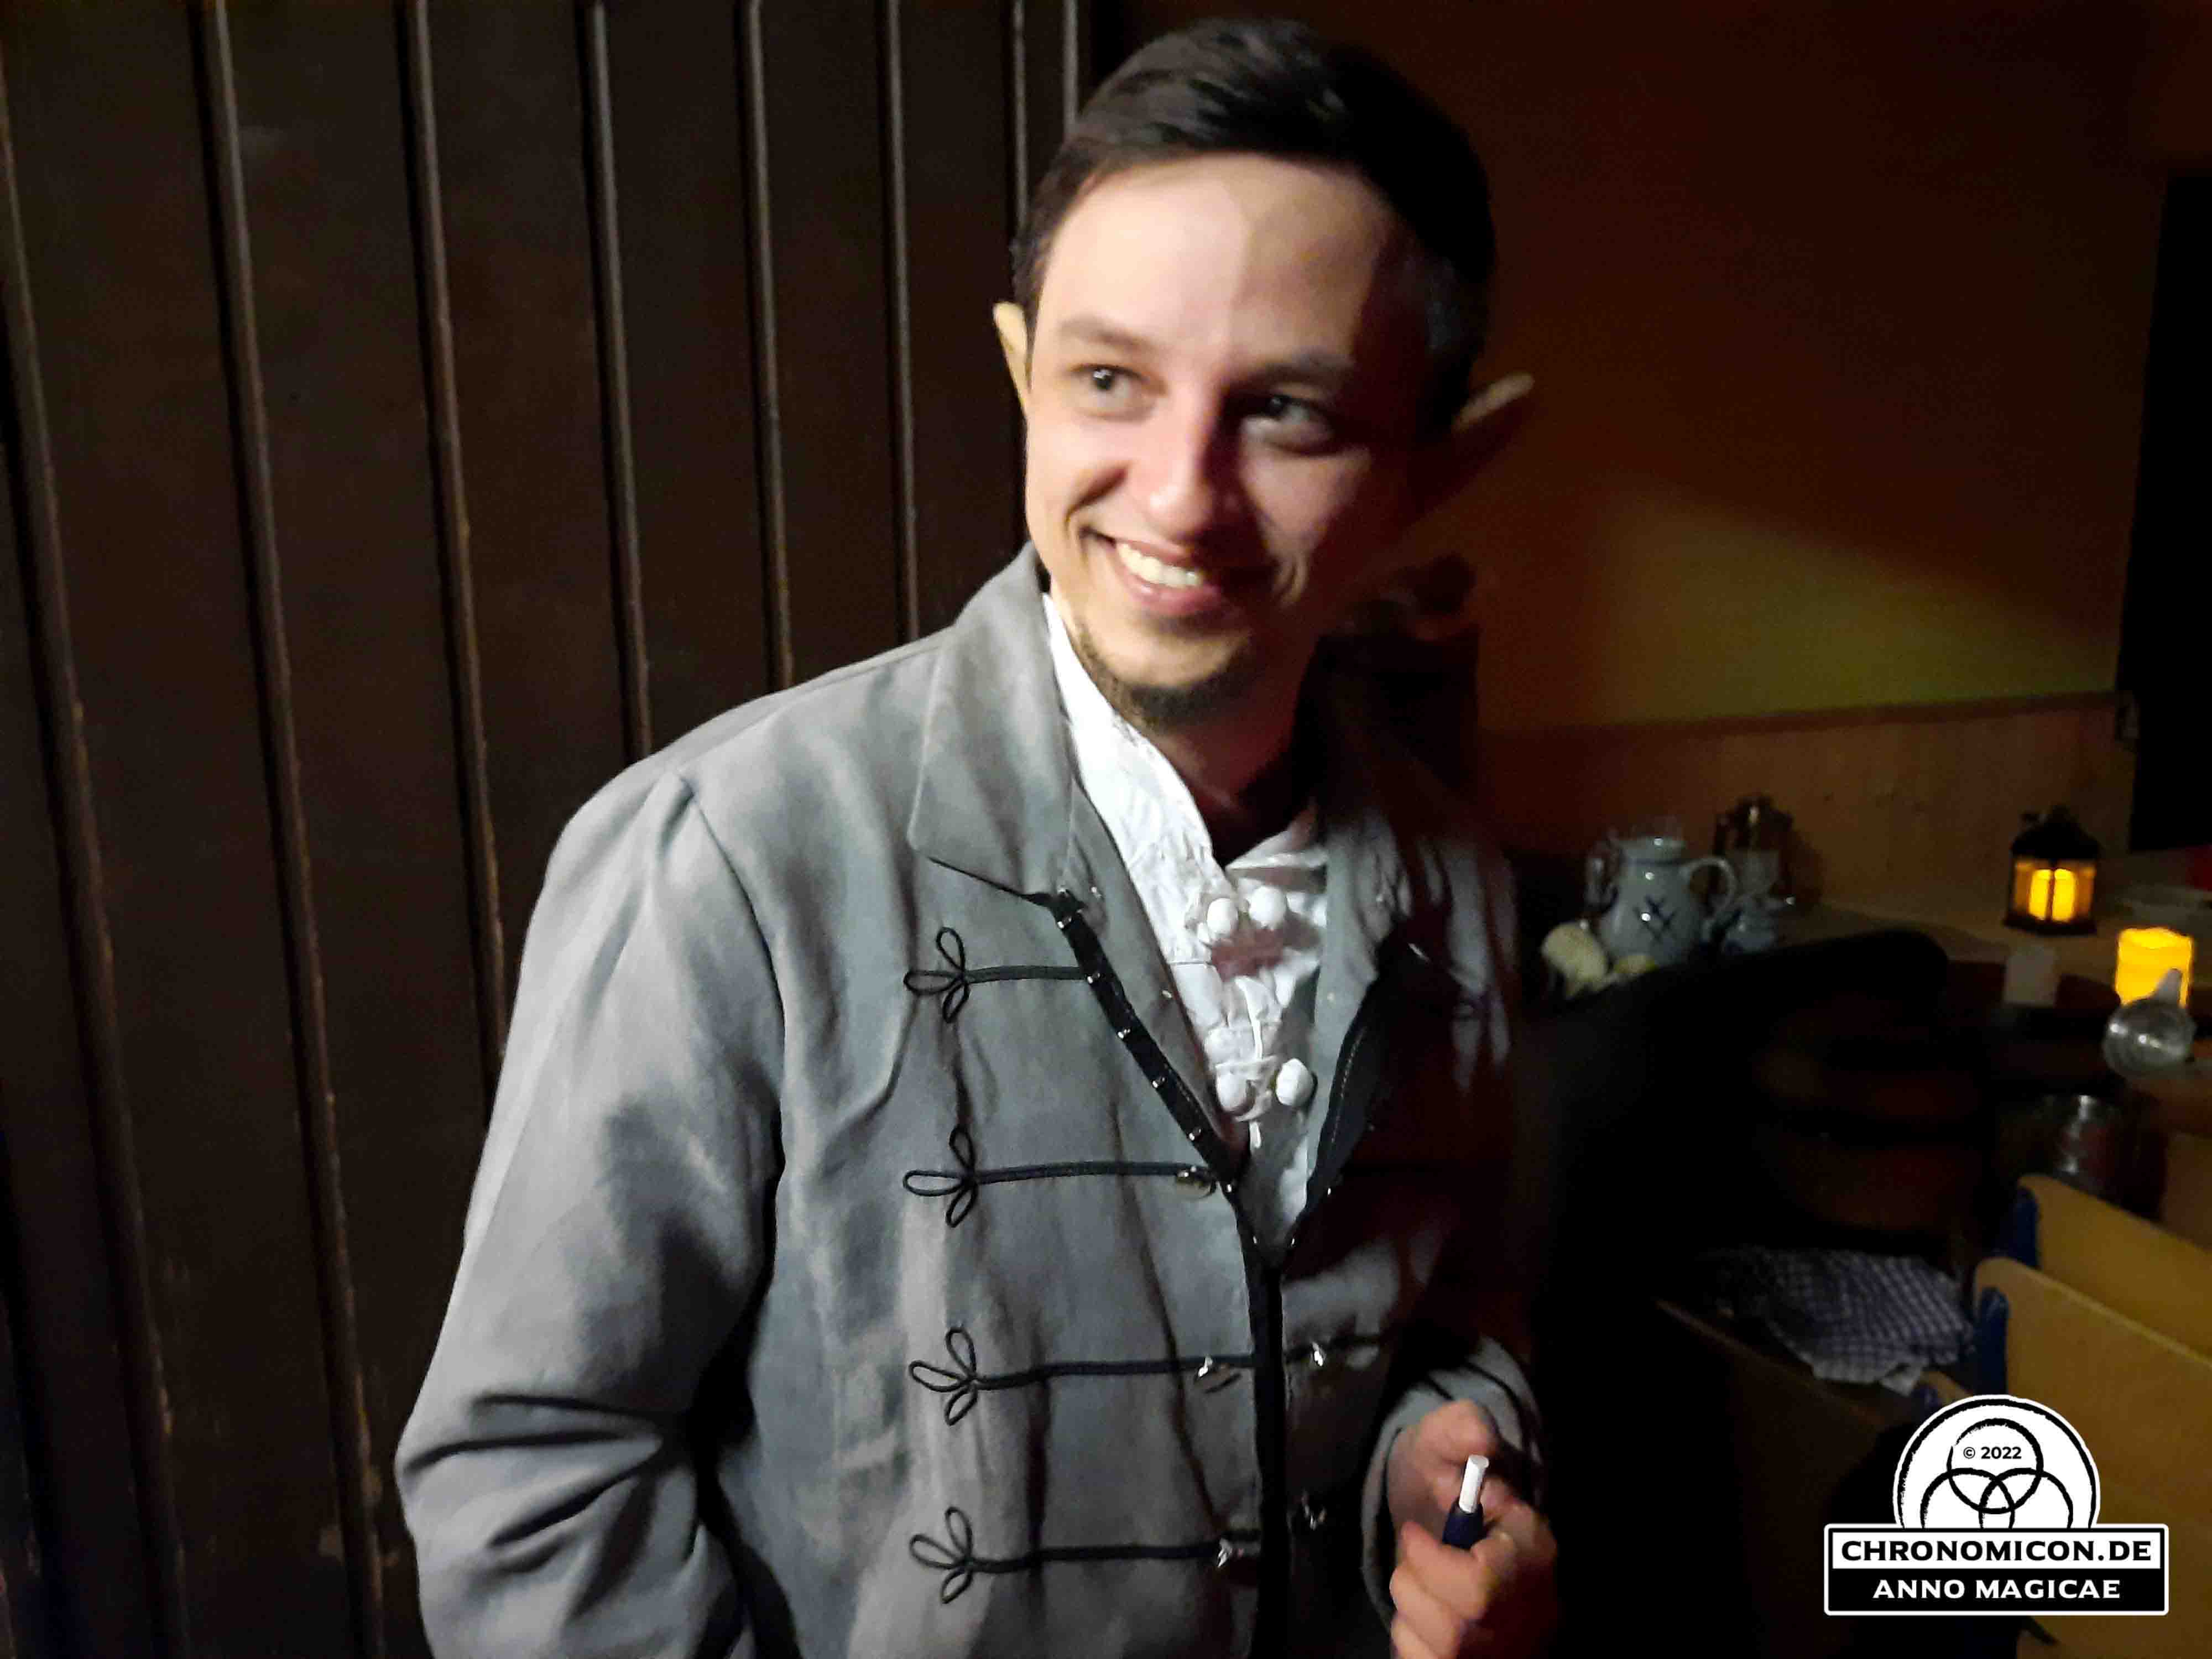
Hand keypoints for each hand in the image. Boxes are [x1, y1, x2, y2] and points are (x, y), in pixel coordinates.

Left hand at [1385, 1400, 1558, 1658]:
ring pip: (1434, 1649)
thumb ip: (1461, 1429)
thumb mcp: (1446, 1441)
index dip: (1431, 1563)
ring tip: (1428, 1583)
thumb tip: (1479, 1441)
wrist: (1450, 1520)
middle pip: (1452, 1628)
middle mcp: (1529, 1611)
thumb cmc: (1442, 1480)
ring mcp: (1506, 1648)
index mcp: (1533, 1551)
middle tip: (1418, 1558)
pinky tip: (1429, 1614)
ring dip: (1411, 1610)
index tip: (1414, 1533)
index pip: (1478, 1588)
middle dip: (1415, 1584)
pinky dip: (1413, 1641)